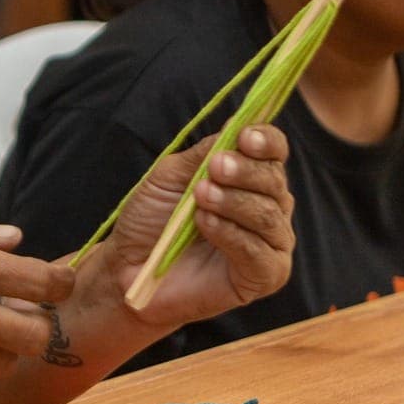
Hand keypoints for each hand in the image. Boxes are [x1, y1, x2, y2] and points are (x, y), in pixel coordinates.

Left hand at [99, 126, 293, 330]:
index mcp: (251, 179)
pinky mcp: (264, 276)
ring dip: (233, 201)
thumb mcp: (172, 175)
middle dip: (244, 170)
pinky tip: (205, 224)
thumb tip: (238, 126)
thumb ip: (206, 153)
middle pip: (274, 180)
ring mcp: (270, 243)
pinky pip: (259, 252)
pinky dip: (231, 234)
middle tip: (215, 168)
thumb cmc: (152, 220)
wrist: (129, 268)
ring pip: (268, 215)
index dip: (266, 141)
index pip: (274, 152)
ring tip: (200, 197)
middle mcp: (269, 208)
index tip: (244, 136)